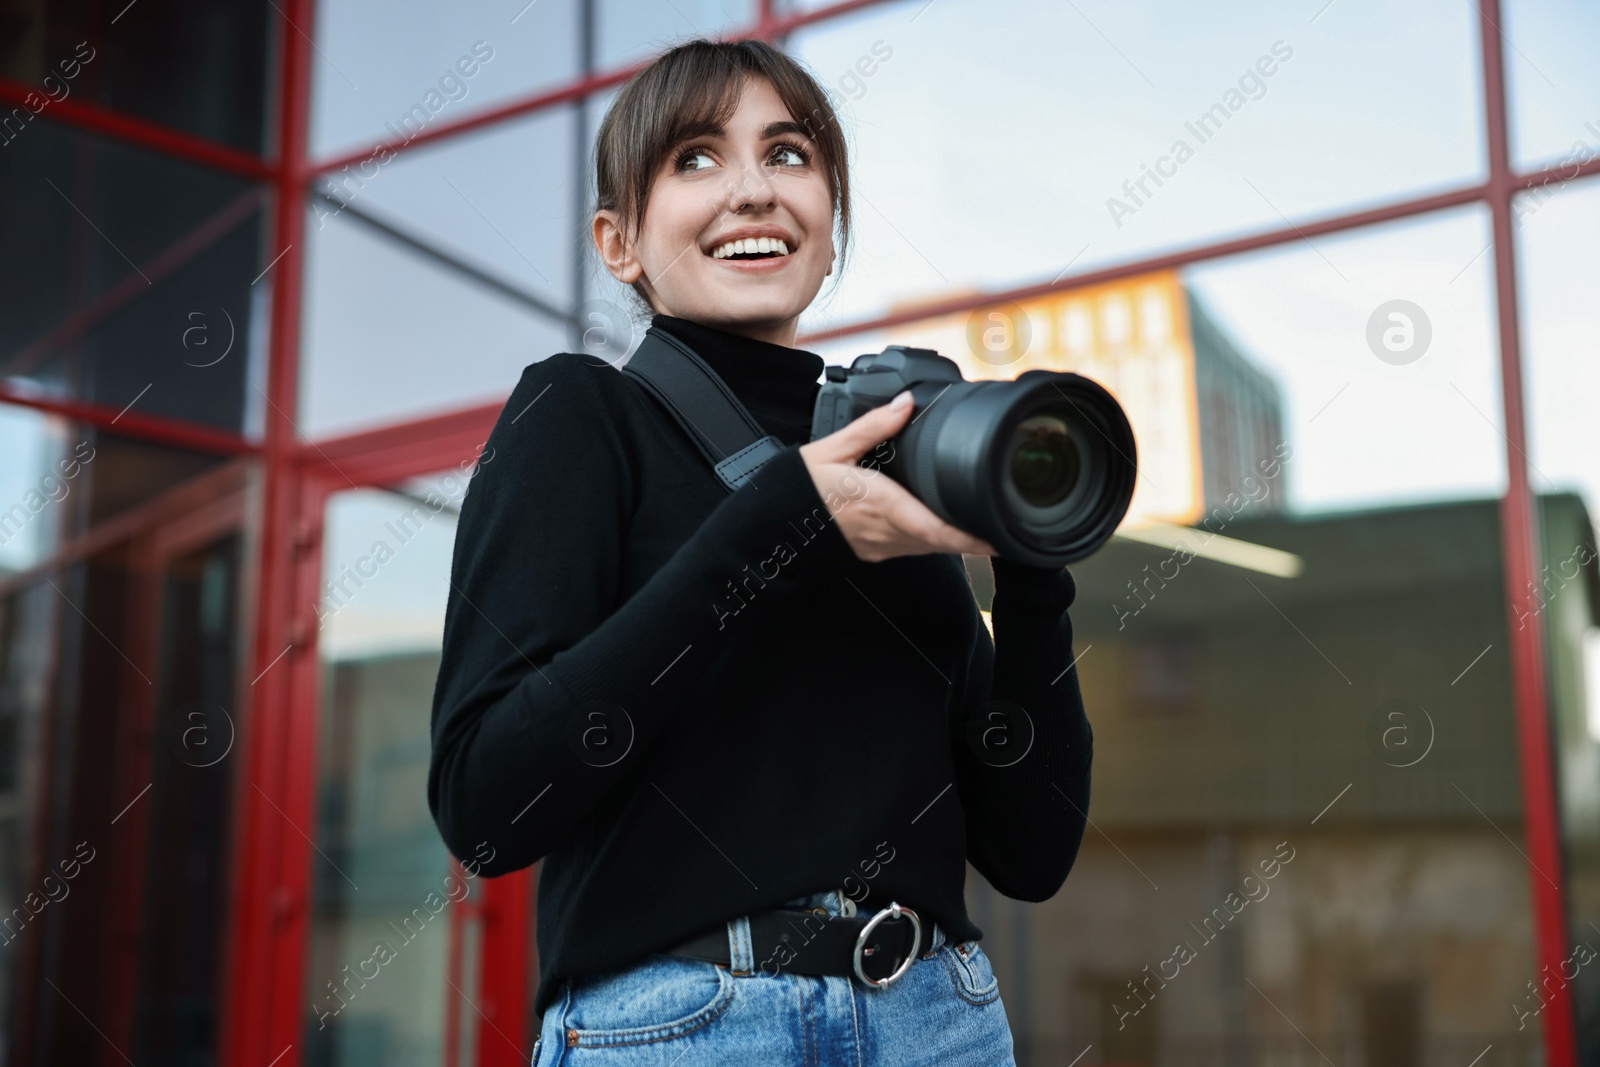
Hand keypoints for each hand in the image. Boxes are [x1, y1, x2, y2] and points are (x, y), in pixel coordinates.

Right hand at [799, 390, 997, 562]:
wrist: (774, 521)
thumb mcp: (833, 448)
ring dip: (952, 538)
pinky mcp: (875, 552)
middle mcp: (885, 531)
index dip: (969, 537)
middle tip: (1001, 524)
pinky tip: (937, 522)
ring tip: (977, 523)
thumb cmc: (799, 488)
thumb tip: (905, 404)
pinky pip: (912, 548)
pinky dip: (931, 538)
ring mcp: (880, 546)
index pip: (934, 528)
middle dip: (971, 536)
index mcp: (880, 504)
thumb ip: (873, 426)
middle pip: (941, 542)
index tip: (997, 537)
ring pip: (929, 548)